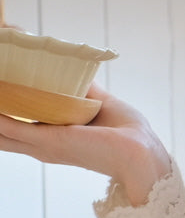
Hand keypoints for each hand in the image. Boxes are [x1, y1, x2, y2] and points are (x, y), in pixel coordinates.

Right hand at [0, 84, 170, 205]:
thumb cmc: (124, 133)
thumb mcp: (96, 104)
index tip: (1, 82)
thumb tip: (69, 66)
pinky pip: (10, 127)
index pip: (14, 124)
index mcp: (50, 137)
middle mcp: (41, 143)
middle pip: (2, 128)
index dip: (3, 106)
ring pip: (0, 128)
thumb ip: (78, 87)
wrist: (139, 152)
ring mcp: (42, 144)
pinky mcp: (48, 141)